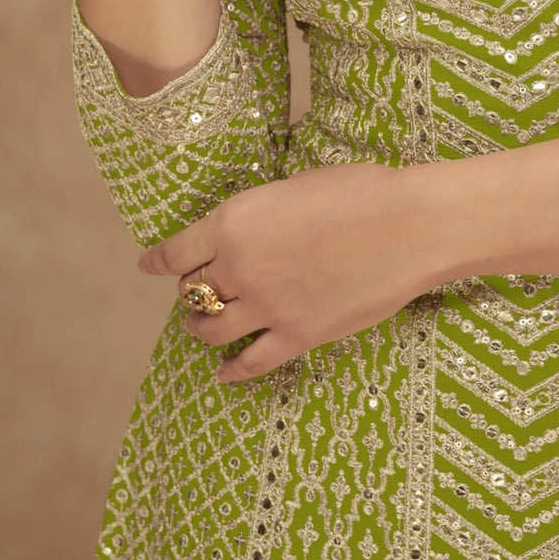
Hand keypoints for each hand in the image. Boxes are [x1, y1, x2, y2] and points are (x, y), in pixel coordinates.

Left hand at [137, 163, 445, 383]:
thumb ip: (261, 215)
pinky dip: (232, 370)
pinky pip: (250, 363)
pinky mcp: (296, 337)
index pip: (176, 252)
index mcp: (235, 221)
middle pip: (193, 290)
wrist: (409, 227)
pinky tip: (225, 371)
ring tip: (202, 328)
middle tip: (199, 289)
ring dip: (201, 328)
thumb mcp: (295, 187)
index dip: (158, 262)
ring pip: (210, 329)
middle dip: (192, 289)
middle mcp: (239, 266)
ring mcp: (266, 306)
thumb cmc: (361, 192)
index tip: (149, 266)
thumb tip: (251, 230)